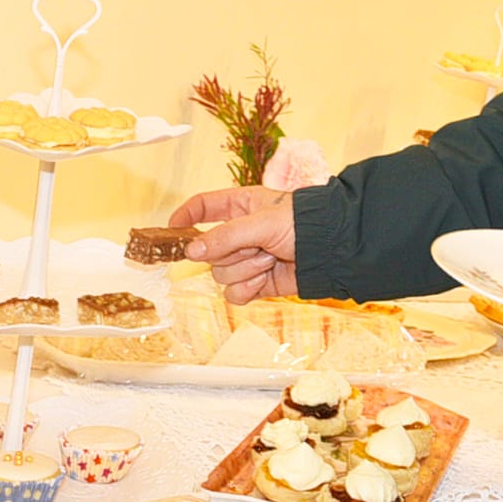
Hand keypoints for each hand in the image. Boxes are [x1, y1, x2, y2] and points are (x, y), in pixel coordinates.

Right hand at [172, 186, 297, 301]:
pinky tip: (265, 279)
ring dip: (246, 270)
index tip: (171, 230)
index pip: (202, 207)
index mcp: (239, 206)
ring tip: (270, 260)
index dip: (184, 217)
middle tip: (257, 246)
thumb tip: (190, 252)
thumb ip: (224, 237)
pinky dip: (248, 289)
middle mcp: (239, 233)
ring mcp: (246, 260)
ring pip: (220, 275)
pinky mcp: (255, 283)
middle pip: (208, 250)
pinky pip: (233, 294)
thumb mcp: (260, 223)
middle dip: (232, 252)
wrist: (331, 251)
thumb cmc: (303, 224)